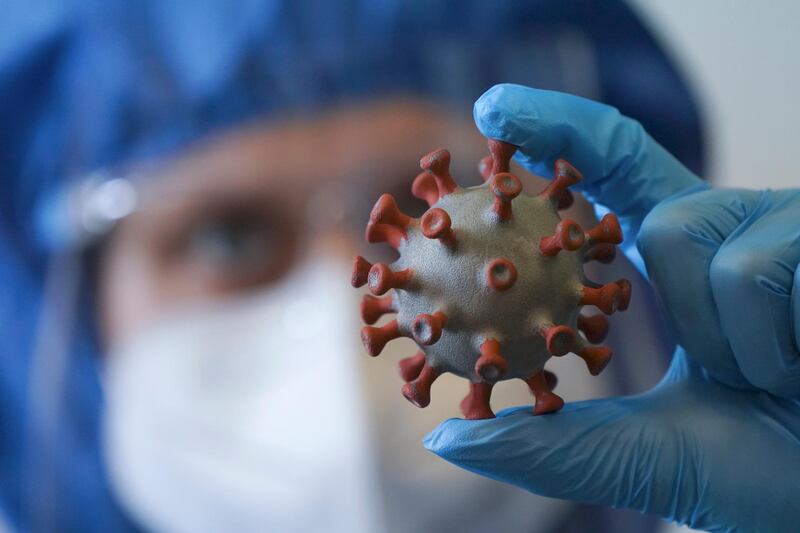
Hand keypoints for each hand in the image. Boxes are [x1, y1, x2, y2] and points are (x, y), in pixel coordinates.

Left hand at [424, 84, 799, 531]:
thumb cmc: (763, 473)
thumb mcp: (642, 456)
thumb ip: (551, 445)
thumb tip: (449, 438)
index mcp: (691, 264)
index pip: (618, 173)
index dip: (559, 130)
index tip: (492, 111)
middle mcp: (740, 232)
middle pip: (659, 216)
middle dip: (677, 302)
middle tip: (737, 373)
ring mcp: (789, 231)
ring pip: (692, 236)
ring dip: (728, 341)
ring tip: (779, 380)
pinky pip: (756, 267)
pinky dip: (767, 345)